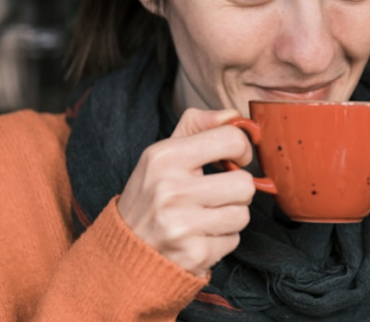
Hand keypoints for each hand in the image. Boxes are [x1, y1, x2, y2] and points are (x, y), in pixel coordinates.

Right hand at [116, 108, 255, 276]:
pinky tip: (198, 236)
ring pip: (243, 215)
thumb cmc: (151, 196)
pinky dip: (221, 240)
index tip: (236, 159)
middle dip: (236, 191)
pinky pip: (233, 241)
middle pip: (244, 184)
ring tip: (205, 216)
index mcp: (164, 157)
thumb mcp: (162, 154)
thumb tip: (234, 115)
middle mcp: (171, 190)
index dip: (242, 149)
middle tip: (216, 194)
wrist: (125, 251)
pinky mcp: (193, 254)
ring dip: (230, 217)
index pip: (230, 140)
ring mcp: (181, 224)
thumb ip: (197, 126)